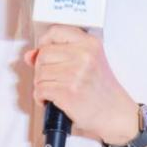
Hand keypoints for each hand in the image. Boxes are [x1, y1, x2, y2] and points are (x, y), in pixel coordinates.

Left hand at [23, 25, 137, 144]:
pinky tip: (50, 100)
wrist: (116, 114)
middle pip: (43, 54)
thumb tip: (30, 55)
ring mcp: (76, 74)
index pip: (56, 32)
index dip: (44, 42)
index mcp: (90, 44)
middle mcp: (84, 56)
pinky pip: (40, 90)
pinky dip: (40, 97)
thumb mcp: (88, 63)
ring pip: (39, 74)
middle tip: (50, 78)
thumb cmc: (102, 91)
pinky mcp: (68, 92)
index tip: (42, 52)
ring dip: (41, 85)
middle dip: (41, 69)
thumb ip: (60, 55)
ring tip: (53, 90)